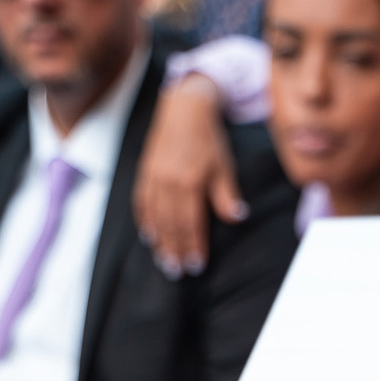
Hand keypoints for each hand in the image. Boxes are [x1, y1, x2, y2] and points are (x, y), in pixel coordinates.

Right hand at [133, 76, 246, 276]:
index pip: (191, 222)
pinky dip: (145, 221)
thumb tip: (237, 218)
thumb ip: (227, 195)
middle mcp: (168, 182)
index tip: (197, 266)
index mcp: (189, 182)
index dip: (193, 246)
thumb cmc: (208, 139)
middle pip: (170, 224)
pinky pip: (141, 202)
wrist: (183, 108)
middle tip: (177, 272)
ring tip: (163, 262)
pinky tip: (148, 236)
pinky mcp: (144, 172)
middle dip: (174, 250)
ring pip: (154, 216)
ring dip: (159, 241)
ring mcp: (153, 177)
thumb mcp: (223, 166)